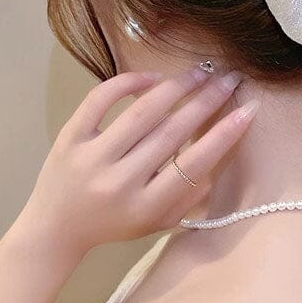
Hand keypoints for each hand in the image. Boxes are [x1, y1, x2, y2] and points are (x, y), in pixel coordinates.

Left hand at [15, 65, 256, 256]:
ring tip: (200, 73)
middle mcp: (119, 182)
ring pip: (141, 113)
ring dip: (176, 87)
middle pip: (171, 133)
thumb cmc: (115, 224)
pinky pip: (99, 101)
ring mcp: (91, 157)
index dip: (223, 136)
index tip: (247, 111)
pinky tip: (151, 77)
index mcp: (145, 206)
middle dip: (206, 102)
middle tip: (230, 80)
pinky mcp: (69, 138)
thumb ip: (189, 196)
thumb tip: (216, 152)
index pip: (193, 165)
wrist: (54, 230)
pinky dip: (127, 83)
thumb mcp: (156, 222)